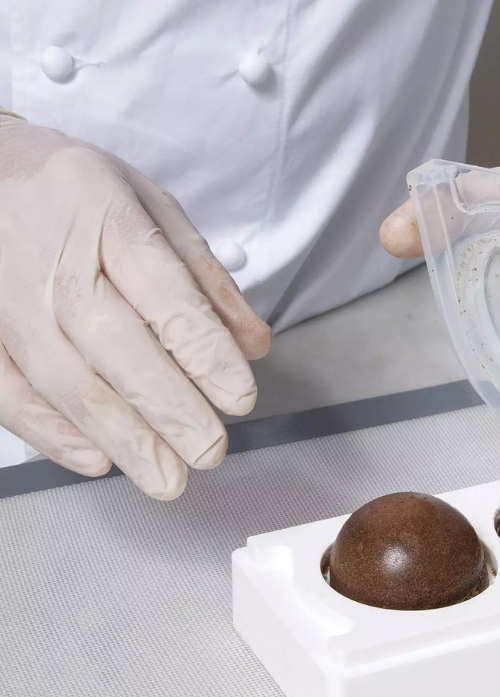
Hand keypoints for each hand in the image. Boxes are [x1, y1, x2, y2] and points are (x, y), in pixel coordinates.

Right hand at [0, 116, 271, 498]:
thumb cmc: (82, 195)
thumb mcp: (154, 209)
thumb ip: (207, 280)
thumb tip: (254, 347)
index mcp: (108, 218)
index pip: (164, 294)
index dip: (204, 351)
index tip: (238, 397)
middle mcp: (53, 260)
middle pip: (114, 345)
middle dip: (168, 408)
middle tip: (209, 452)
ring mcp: (6, 298)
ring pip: (64, 379)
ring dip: (119, 436)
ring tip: (165, 477)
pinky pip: (8, 391)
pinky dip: (52, 433)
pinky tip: (98, 460)